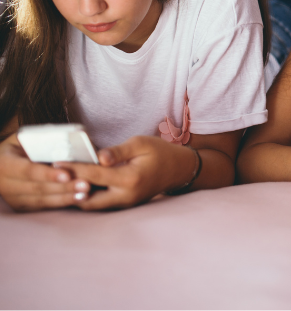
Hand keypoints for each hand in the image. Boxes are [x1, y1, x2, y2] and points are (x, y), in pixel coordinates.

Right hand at [0, 134, 89, 211]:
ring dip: (65, 198)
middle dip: (63, 187)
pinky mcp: (21, 205)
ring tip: (85, 194)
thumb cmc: (20, 145)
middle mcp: (5, 183)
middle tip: (85, 185)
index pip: (27, 170)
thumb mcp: (25, 137)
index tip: (67, 175)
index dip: (47, 174)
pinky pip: (42, 206)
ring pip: (41, 200)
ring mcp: (12, 197)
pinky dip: (61, 203)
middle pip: (37, 188)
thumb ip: (44, 139)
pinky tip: (78, 199)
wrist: (2, 161)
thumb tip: (73, 139)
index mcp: (4, 163)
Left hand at [58, 135, 196, 209]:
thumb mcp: (141, 143)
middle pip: (87, 198)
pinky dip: (87, 196)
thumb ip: (118, 151)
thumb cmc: (160, 152)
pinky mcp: (123, 206)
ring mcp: (124, 204)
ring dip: (76, 194)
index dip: (73, 168)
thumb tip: (98, 157)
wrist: (178, 170)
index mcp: (130, 179)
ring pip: (91, 205)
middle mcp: (125, 196)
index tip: (55, 162)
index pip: (94, 175)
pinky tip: (77, 186)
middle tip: (53, 176)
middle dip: (69, 188)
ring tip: (61, 182)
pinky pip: (100, 204)